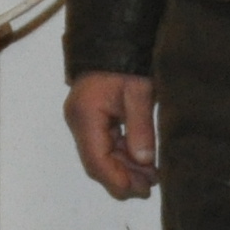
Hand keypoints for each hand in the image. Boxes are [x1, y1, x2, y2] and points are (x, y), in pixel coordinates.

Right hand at [65, 71, 159, 198]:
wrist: (113, 39)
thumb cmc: (126, 62)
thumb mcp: (139, 91)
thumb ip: (141, 127)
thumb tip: (144, 161)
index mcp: (86, 116)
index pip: (97, 159)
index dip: (117, 179)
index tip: (141, 190)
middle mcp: (79, 122)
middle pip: (96, 163)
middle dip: (122, 179)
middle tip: (150, 187)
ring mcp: (83, 121)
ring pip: (101, 157)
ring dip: (124, 169)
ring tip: (151, 177)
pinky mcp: (91, 119)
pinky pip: (104, 145)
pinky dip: (123, 156)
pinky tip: (142, 162)